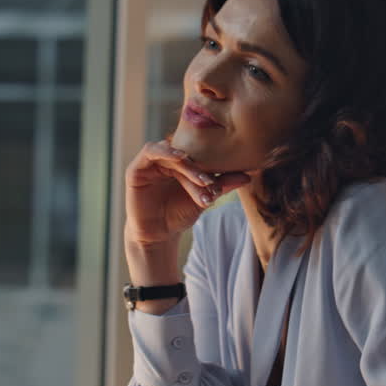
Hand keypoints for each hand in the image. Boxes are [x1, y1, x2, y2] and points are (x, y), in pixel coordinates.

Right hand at [125, 140, 249, 246]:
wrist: (159, 235)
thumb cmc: (180, 214)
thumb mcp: (204, 198)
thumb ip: (223, 184)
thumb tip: (249, 175)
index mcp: (179, 163)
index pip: (197, 156)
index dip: (210, 165)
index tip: (222, 180)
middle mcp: (164, 160)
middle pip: (184, 155)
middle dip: (199, 169)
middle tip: (210, 183)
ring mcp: (149, 163)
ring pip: (170, 154)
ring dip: (185, 163)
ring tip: (198, 177)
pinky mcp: (136, 168)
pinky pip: (149, 152)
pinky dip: (164, 151)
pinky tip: (178, 157)